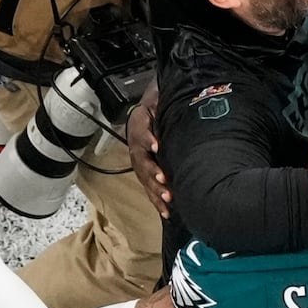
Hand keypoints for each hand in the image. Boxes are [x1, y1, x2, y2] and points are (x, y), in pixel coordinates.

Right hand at [127, 82, 170, 218]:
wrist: (150, 110)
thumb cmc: (159, 104)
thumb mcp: (159, 98)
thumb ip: (162, 100)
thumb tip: (171, 96)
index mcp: (139, 125)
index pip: (140, 132)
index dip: (148, 139)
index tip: (157, 146)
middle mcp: (137, 145)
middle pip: (141, 161)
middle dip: (153, 173)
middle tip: (164, 182)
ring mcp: (140, 161)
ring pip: (144, 178)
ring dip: (155, 191)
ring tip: (167, 201)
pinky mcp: (146, 172)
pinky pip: (149, 187)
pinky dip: (157, 200)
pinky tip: (167, 212)